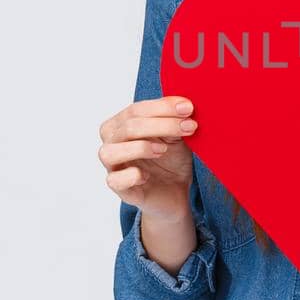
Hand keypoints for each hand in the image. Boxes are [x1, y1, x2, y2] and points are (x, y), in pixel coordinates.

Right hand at [98, 95, 198, 224]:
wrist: (175, 192)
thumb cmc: (171, 160)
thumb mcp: (176, 137)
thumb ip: (174, 122)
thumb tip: (182, 108)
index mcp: (121, 125)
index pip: (135, 110)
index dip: (162, 107)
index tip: (187, 108)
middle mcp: (112, 143)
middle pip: (128, 128)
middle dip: (162, 125)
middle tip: (189, 127)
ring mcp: (113, 167)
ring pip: (110, 152)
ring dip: (139, 148)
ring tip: (163, 150)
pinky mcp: (120, 189)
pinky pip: (115, 180)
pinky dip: (131, 175)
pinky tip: (146, 175)